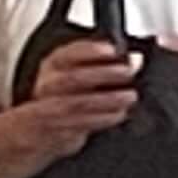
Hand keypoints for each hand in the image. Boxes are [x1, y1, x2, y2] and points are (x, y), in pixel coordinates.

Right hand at [17, 37, 138, 153]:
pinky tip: (119, 113)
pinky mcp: (61, 127)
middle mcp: (49, 84)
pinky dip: (105, 118)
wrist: (41, 128)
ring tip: (129, 96)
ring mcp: (51, 107)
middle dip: (104, 73)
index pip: (68, 53)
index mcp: (53, 64)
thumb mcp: (81, 71)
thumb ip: (107, 64)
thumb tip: (136, 59)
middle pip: (74, 78)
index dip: (91, 50)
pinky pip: (83, 123)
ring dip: (108, 99)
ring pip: (79, 103)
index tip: (112, 50)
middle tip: (127, 71)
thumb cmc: (68, 94)